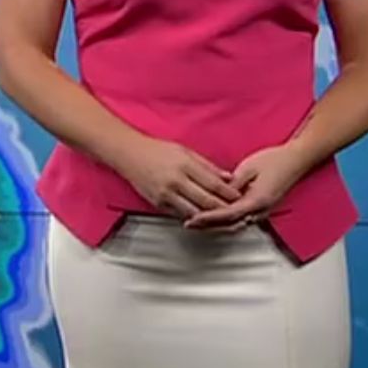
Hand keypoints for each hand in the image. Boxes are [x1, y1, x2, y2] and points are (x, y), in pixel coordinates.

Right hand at [112, 135, 241, 219]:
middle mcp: (175, 182)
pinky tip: (202, 217)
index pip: (213, 184)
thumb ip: (207, 166)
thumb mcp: (184, 151)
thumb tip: (228, 177)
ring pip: (194, 213)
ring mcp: (165, 194)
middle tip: (235, 211)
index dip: (229, 193)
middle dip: (223, 208)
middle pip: (206, 201)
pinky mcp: (158, 203)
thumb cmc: (156, 149)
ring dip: (209, 217)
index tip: (239, 197)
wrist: (128, 154)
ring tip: (222, 217)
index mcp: (184, 166)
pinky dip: (193, 217)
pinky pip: (180, 215)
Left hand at [185, 143, 312, 230]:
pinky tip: (214, 216)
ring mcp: (261, 211)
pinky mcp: (260, 208)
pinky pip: (240, 218)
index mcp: (257, 201)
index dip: (208, 218)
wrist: (295, 160)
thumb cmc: (274, 160)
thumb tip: (216, 193)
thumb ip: (232, 183)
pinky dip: (225, 220)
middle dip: (208, 225)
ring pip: (234, 224)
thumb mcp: (248, 168)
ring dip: (216, 225)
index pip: (227, 214)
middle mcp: (260, 210)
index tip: (192, 219)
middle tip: (189, 224)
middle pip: (229, 224)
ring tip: (197, 222)